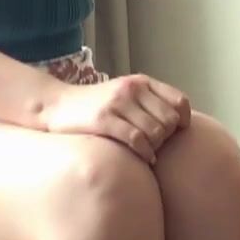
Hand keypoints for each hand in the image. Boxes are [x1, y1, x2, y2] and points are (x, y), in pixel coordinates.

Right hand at [39, 74, 191, 163]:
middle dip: (167, 137)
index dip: (183, 120)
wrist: (57, 105)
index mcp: (141, 82)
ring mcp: (117, 103)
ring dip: (155, 147)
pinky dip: (144, 153)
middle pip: (169, 120)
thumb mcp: (124, 95)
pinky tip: (143, 158)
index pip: (179, 100)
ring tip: (147, 152)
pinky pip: (137, 140)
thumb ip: (148, 102)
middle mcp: (132, 89)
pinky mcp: (103, 119)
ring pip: (155, 131)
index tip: (176, 132)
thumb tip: (180, 124)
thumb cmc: (95, 106)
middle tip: (155, 145)